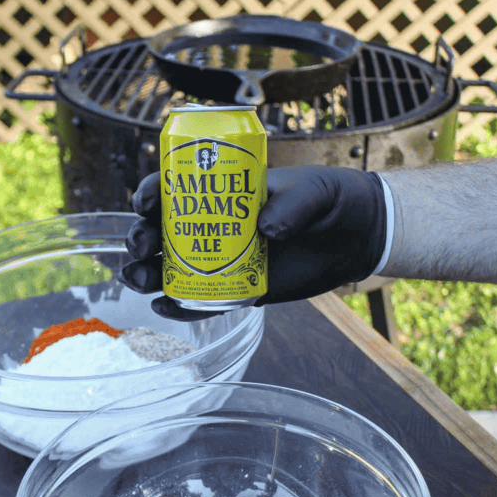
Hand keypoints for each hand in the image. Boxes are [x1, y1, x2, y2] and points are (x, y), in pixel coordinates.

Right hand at [120, 165, 386, 319]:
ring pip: (173, 268)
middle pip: (162, 231)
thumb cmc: (331, 200)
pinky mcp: (241, 289)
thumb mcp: (315, 190)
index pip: (175, 188)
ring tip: (140, 279)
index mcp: (223, 191)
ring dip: (148, 273)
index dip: (151, 193)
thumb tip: (266, 231)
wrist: (356, 235)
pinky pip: (203, 300)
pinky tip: (165, 308)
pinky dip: (180, 306)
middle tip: (141, 245)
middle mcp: (216, 225)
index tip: (146, 202)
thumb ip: (293, 204)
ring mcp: (225, 259)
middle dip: (140, 237)